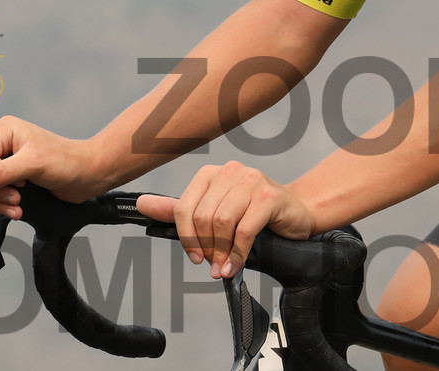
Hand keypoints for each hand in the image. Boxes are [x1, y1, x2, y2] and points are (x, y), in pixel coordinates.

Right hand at [0, 115, 98, 219]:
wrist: (87, 176)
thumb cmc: (67, 162)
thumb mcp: (34, 164)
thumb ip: (3, 172)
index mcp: (5, 131)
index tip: (19, 183)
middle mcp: (2, 144)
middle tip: (17, 199)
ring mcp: (5, 162)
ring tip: (16, 210)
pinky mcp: (9, 178)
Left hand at [136, 161, 313, 279]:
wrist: (296, 213)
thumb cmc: (254, 214)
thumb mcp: (214, 211)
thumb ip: (179, 209)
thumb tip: (142, 204)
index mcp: (212, 174)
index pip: (184, 206)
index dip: (186, 237)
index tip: (195, 256)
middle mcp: (231, 172)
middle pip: (203, 217)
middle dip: (206, 247)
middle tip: (213, 265)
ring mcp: (252, 181)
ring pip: (222, 222)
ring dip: (222, 252)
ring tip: (224, 266)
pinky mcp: (269, 196)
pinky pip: (245, 230)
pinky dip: (238, 253)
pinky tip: (236, 264)